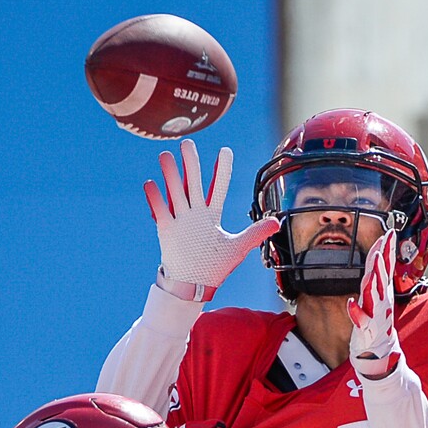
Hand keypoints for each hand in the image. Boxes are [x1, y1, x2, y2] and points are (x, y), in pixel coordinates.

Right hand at [145, 139, 280, 301]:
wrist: (193, 284)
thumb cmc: (215, 267)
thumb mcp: (238, 247)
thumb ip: (256, 233)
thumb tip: (277, 222)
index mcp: (212, 215)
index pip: (217, 187)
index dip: (222, 170)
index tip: (225, 151)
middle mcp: (195, 213)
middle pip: (193, 183)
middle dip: (190, 164)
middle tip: (187, 143)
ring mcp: (180, 221)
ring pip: (175, 192)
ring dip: (170, 175)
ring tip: (165, 156)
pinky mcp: (167, 231)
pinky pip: (160, 212)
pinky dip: (155, 199)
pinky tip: (150, 184)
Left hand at [347, 230, 401, 377]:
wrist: (379, 356)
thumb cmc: (375, 327)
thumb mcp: (375, 300)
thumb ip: (375, 281)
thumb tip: (377, 260)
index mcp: (381, 293)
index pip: (384, 267)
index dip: (386, 249)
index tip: (388, 232)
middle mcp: (381, 302)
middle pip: (381, 276)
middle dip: (382, 258)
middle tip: (384, 241)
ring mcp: (375, 315)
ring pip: (374, 294)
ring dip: (374, 279)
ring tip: (374, 265)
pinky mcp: (368, 330)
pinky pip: (362, 321)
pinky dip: (357, 312)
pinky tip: (352, 304)